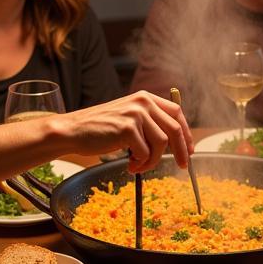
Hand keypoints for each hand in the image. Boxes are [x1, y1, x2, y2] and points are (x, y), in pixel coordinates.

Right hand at [57, 92, 192, 171]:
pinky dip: (140, 164)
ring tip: (138, 165)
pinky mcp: (127, 129)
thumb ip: (149, 123)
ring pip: (161, 143)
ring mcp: (135, 114)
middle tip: (181, 165)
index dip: (187, 132)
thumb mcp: (128, 117)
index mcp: (145, 98)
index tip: (189, 149)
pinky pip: (145, 152)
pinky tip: (129, 165)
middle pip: (175, 128)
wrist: (73, 130)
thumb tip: (175, 142)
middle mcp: (143, 102)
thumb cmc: (99, 128)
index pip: (177, 112)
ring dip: (153, 160)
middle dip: (181, 150)